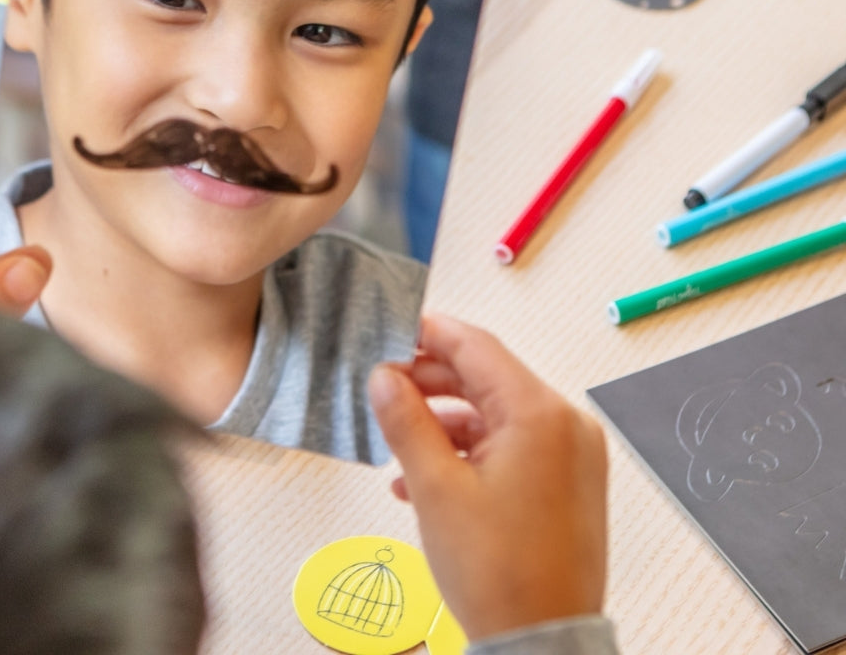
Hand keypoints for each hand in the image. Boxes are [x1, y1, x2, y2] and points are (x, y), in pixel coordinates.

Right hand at [368, 313, 606, 640]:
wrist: (542, 645)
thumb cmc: (502, 576)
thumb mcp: (436, 489)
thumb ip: (406, 422)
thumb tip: (385, 378)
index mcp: (541, 414)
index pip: (477, 347)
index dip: (430, 335)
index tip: (395, 332)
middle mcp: (566, 424)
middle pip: (487, 378)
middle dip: (431, 384)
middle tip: (386, 390)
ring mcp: (571, 453)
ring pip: (496, 414)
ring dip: (445, 423)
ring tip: (400, 442)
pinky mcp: (567, 480)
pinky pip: (512, 445)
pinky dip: (470, 451)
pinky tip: (427, 475)